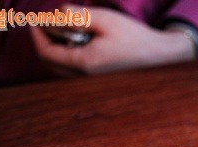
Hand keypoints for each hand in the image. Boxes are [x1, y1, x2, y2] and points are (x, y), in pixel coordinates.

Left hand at [30, 5, 196, 75]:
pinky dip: (67, 56)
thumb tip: (54, 14)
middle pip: (50, 63)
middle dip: (43, 42)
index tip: (37, 19)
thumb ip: (76, 16)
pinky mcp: (99, 81)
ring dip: (56, 49)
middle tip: (46, 24)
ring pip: (60, 69)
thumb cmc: (136, 38)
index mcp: (85, 63)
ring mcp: (92, 82)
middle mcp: (86, 78)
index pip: (46, 52)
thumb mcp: (105, 19)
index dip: (37, 34)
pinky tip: (78, 43)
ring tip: (64, 31)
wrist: (161, 57)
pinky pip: (73, 71)